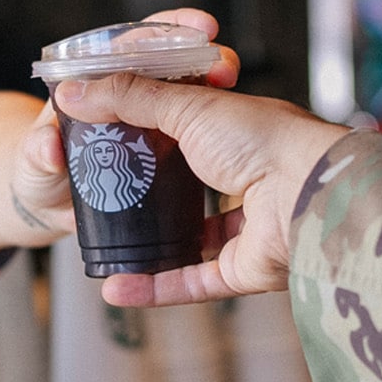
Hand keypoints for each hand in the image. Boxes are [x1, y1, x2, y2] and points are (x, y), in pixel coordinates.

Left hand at [7, 8, 240, 245]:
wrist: (50, 209)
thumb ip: (37, 156)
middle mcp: (129, 96)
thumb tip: (47, 146)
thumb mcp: (32, 167)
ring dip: (215, 83)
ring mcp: (152, 122)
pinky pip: (197, 132)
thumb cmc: (36, 176)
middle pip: (171, 60)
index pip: (133, 43)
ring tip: (231, 86)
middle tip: (224, 64)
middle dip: (203, 53)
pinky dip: (216, 125)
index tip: (195, 25)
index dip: (165, 30)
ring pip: (191, 91)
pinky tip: (235, 130)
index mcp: (94, 83)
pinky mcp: (167, 150)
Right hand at [53, 73, 349, 306]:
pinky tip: (114, 287)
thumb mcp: (187, 107)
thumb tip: (73, 93)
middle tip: (98, 194)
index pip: (188, 129)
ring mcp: (247, 227)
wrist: (309, 194)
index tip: (104, 136)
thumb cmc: (264, 139)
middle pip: (190, 186)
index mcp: (238, 132)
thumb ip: (129, 99)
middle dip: (148, 192)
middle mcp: (246, 178)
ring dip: (146, 247)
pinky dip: (154, 288)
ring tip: (103, 246)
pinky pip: (193, 282)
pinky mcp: (245, 269)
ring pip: (190, 240)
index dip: (148, 131)